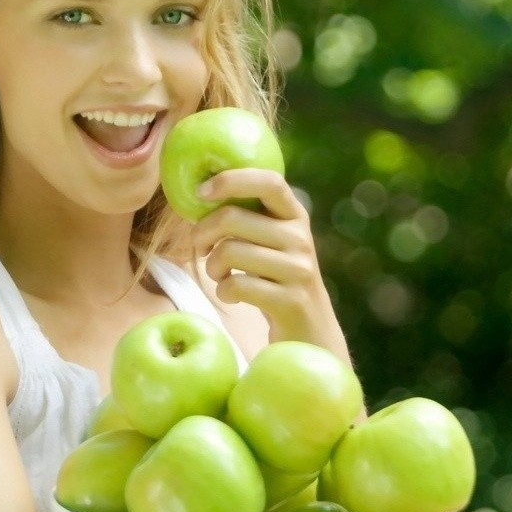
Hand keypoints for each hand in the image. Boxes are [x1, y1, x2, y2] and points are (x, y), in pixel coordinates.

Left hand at [189, 169, 334, 344]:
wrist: (310, 331)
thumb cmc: (276, 280)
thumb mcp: (270, 243)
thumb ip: (248, 218)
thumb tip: (201, 192)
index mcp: (295, 216)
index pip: (268, 181)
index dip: (231, 180)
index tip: (201, 192)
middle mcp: (301, 238)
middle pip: (232, 217)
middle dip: (202, 232)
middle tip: (201, 247)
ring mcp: (298, 269)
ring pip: (229, 251)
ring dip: (212, 267)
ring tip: (220, 276)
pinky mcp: (290, 300)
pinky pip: (236, 285)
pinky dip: (223, 291)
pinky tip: (231, 295)